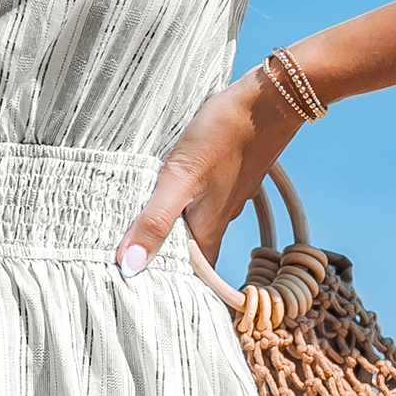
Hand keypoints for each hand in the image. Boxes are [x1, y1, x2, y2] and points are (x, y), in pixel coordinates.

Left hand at [116, 64, 305, 273]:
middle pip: (190, 253)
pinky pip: (201, 201)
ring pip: (194, 225)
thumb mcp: (179, 179)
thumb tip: (128, 267)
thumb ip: (155, 221)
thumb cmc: (224, 136)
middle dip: (164, 260)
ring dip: (170, 231)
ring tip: (135, 229)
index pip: (191, 278)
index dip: (169, 288)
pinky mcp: (227, 175)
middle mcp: (220, 219)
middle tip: (127, 265)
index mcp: (208, 230)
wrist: (268, 100)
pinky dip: (181, 205)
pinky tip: (164, 191)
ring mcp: (226, 197)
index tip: (139, 296)